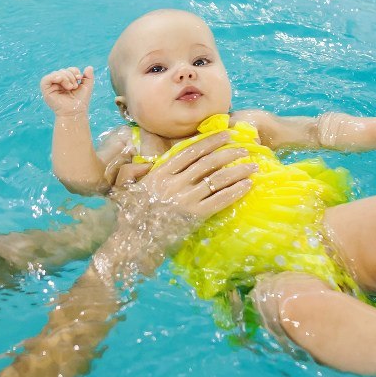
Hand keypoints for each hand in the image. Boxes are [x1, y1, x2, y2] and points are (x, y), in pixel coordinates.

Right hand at [41, 66, 93, 115]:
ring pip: (55, 74)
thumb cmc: (80, 102)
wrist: (75, 112)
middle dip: (70, 76)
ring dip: (65, 77)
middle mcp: (58, 84)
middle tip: (75, 86)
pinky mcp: (46, 91)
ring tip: (70, 87)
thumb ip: (88, 77)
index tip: (80, 78)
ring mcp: (51, 87)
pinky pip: (46, 79)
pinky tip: (60, 80)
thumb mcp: (87, 87)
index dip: (74, 70)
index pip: (67, 70)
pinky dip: (54, 77)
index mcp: (65, 82)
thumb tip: (90, 67)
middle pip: (61, 71)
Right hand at [100, 132, 254, 276]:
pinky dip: (235, 191)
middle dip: (229, 152)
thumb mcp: (123, 188)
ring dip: (238, 170)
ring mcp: (186, 199)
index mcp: (160, 172)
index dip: (210, 141)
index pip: (191, 151)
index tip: (226, 135)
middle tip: (245, 147)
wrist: (130, 241)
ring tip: (253, 165)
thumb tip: (147, 164)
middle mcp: (175, 183)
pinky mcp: (194, 216)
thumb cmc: (127, 215)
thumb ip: (132, 170)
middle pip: (208, 162)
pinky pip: (219, 200)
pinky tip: (247, 185)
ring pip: (217, 179)